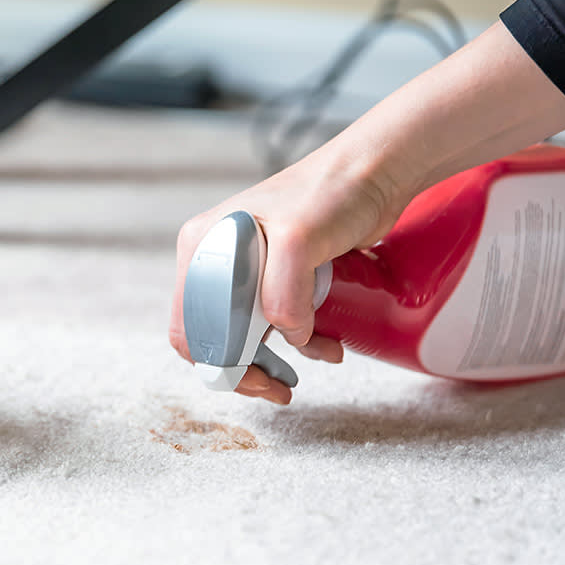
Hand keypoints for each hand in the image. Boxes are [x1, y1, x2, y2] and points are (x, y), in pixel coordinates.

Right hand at [169, 145, 406, 403]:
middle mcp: (215, 259)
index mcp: (202, 248)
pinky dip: (299, 341)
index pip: (190, 326)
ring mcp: (245, 269)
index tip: (255, 379)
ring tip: (304, 372)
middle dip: (245, 368)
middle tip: (278, 391)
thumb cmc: (331, 192)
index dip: (218, 361)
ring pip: (244, 334)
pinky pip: (274, 324)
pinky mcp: (275, 276)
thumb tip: (287, 334)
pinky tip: (327, 343)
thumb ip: (282, 293)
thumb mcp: (297, 239)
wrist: (374, 173)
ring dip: (272, 360)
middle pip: (214, 335)